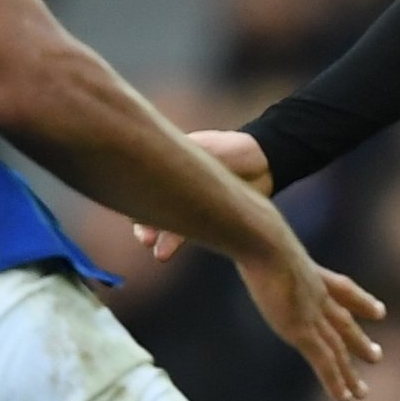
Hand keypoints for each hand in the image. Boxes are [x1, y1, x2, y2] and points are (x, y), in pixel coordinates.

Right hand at [134, 130, 269, 261]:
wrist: (264, 164)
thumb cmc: (231, 150)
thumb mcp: (203, 147)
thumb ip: (179, 156)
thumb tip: (151, 160)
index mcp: (168, 162)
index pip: (142, 180)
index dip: (136, 195)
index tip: (135, 208)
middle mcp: (173, 185)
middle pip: (149, 206)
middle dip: (144, 223)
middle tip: (145, 237)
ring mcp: (186, 204)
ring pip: (166, 224)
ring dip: (160, 238)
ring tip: (159, 252)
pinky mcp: (201, 220)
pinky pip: (183, 232)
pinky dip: (173, 242)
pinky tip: (163, 253)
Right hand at [243, 234, 386, 400]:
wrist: (262, 239)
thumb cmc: (252, 230)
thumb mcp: (256, 232)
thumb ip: (252, 234)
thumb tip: (234, 224)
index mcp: (309, 272)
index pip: (341, 289)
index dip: (361, 301)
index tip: (379, 311)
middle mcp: (316, 295)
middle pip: (343, 323)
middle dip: (358, 341)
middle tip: (376, 356)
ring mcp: (310, 314)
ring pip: (337, 350)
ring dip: (349, 372)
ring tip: (362, 392)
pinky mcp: (301, 330)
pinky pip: (324, 362)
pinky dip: (335, 382)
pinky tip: (345, 399)